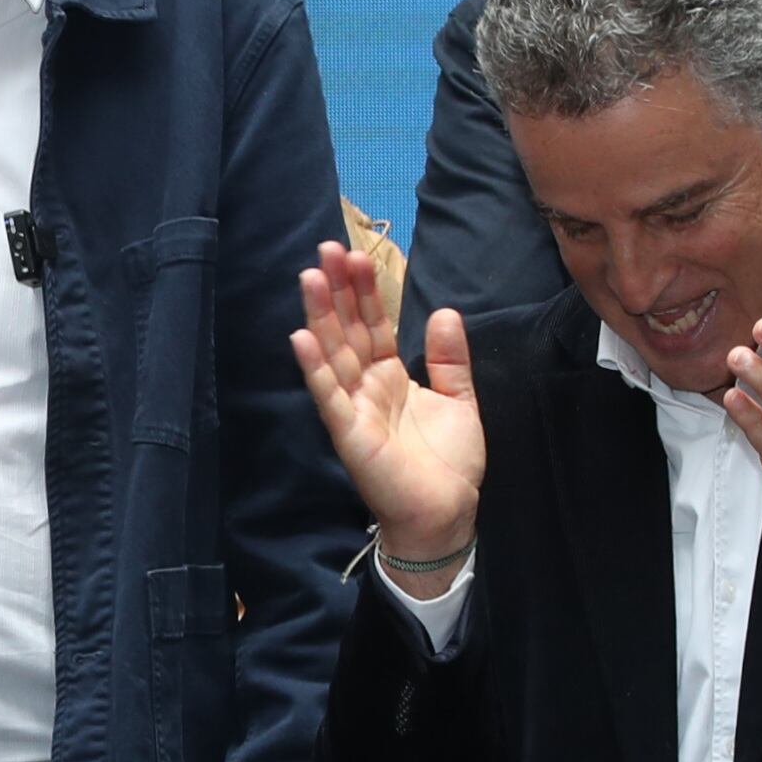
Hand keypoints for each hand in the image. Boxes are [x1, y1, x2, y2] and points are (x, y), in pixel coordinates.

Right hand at [294, 243, 484, 566]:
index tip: (356, 253)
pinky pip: (329, 396)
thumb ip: (450, 359)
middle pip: (347, 330)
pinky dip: (315, 368)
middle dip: (338, 290)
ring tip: (310, 277)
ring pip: (333, 354)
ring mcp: (354, 408)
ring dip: (320, 316)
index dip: (365, 290)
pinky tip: (301, 337)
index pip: (373, 324)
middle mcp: (366, 387)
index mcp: (390, 376)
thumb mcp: (460, 400)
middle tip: (327, 247)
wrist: (447, 514)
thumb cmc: (449, 463)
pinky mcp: (349, 434)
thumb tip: (447, 310)